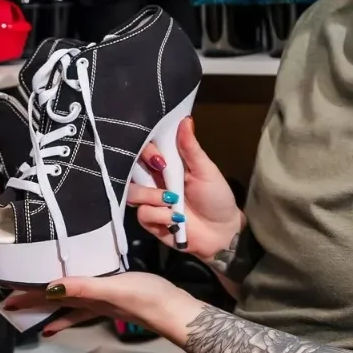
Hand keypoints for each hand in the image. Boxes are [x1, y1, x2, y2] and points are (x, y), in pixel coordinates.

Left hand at [0, 270, 203, 342]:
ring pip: (72, 305)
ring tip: (43, 317)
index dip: (28, 298)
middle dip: (35, 304)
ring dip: (56, 307)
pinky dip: (82, 299)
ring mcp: (105, 303)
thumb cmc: (145, 297)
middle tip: (13, 308)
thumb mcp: (112, 289)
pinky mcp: (118, 297)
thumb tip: (51, 288)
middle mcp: (92, 303)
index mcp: (86, 299)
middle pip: (57, 303)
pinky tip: (87, 296)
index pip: (50, 297)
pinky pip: (91, 300)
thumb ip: (83, 288)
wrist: (174, 309)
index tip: (5, 302)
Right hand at [124, 119, 243, 264]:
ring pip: (132, 192)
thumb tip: (185, 120)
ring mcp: (150, 200)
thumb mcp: (206, 170)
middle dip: (144, 166)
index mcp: (167, 164)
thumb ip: (191, 148)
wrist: (221, 233)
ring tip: (172, 200)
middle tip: (162, 169)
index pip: (145, 148)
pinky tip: (175, 218)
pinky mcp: (150, 221)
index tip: (159, 153)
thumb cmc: (216, 197)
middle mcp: (154, 180)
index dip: (147, 147)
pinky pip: (143, 213)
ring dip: (152, 195)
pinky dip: (160, 215)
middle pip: (131, 167)